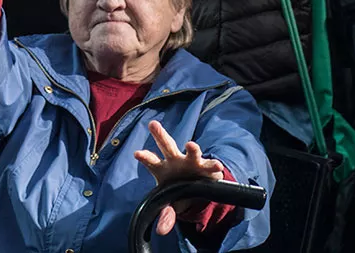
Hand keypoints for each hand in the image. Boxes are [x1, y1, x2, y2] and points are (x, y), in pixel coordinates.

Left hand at [134, 121, 225, 235]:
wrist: (200, 188)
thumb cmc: (179, 191)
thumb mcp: (171, 204)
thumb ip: (166, 215)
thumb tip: (162, 230)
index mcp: (162, 169)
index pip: (151, 162)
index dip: (145, 157)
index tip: (137, 153)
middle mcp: (176, 161)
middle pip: (167, 146)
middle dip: (160, 135)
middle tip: (153, 124)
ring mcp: (192, 161)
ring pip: (192, 152)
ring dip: (192, 149)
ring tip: (191, 145)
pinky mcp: (207, 167)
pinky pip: (211, 166)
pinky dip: (213, 165)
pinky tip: (217, 166)